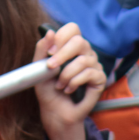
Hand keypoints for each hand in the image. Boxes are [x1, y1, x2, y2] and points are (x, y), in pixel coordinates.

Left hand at [33, 24, 106, 139]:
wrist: (54, 110)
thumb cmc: (47, 88)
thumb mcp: (39, 67)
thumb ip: (42, 49)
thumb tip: (50, 32)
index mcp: (70, 46)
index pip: (72, 29)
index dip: (61, 37)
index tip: (50, 52)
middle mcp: (84, 52)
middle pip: (80, 41)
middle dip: (62, 54)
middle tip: (51, 67)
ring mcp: (94, 64)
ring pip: (83, 60)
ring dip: (66, 75)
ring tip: (59, 85)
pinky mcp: (100, 78)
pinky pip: (90, 73)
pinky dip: (75, 82)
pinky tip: (69, 89)